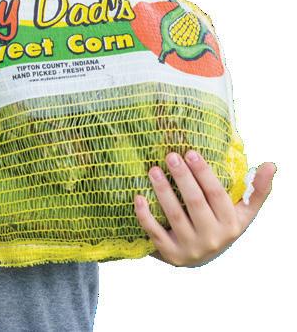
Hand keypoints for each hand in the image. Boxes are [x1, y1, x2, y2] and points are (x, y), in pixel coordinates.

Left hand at [134, 150, 275, 267]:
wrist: (200, 256)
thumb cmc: (221, 223)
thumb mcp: (242, 211)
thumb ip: (257, 189)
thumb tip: (270, 165)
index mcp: (231, 224)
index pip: (217, 195)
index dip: (204, 174)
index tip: (191, 153)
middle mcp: (213, 238)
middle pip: (194, 202)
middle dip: (182, 177)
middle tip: (170, 155)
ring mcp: (190, 248)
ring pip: (174, 215)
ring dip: (162, 191)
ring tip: (153, 170)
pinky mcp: (170, 254)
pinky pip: (154, 232)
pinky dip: (145, 215)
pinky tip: (138, 197)